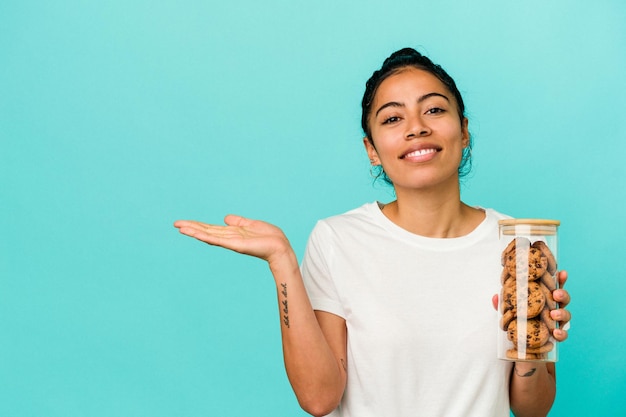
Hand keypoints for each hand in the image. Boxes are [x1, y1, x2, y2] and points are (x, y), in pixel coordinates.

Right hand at [174, 215, 292, 264]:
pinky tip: (196, 234)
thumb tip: (225, 218)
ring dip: (194, 231)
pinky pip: (218, 240)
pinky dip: (206, 236)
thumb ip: (238, 221)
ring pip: (209, 235)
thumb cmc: (269, 237)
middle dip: (191, 227)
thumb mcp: (251, 224)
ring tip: (180, 228)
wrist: (280, 247)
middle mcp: (229, 238)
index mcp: (232, 233)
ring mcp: (231, 242)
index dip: (198, 225)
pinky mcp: (235, 245)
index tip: (184, 223)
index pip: (211, 228)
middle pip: (206, 231)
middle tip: (175, 224)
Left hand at [491, 270, 570, 340]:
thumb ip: (504, 304)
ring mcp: (556, 322)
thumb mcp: (509, 311)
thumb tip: (495, 297)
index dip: (560, 279)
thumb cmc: (518, 322)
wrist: (522, 344)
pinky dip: (562, 334)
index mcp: (544, 299)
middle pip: (563, 299)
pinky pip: (563, 334)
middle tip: (556, 294)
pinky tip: (556, 333)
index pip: (554, 287)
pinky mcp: (556, 335)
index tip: (561, 272)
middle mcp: (553, 308)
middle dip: (562, 294)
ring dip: (562, 313)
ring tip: (554, 314)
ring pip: (566, 315)